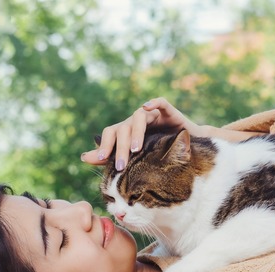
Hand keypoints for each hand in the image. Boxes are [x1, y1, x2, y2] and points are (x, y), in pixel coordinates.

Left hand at [81, 98, 203, 168]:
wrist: (191, 151)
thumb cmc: (161, 155)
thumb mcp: (136, 159)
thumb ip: (111, 157)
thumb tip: (83, 157)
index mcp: (127, 132)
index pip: (111, 133)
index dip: (104, 145)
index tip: (102, 159)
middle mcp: (138, 122)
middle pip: (124, 128)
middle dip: (120, 148)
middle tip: (121, 166)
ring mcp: (153, 115)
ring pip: (139, 116)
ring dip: (136, 132)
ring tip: (136, 149)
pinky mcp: (169, 112)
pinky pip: (161, 102)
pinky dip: (154, 102)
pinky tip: (147, 106)